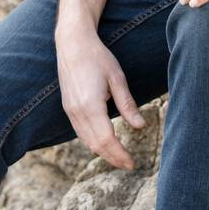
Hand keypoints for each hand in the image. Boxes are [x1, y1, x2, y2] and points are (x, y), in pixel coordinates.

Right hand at [56, 27, 144, 170]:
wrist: (72, 44)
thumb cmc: (98, 57)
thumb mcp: (117, 78)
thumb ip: (127, 104)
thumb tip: (140, 126)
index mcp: (90, 106)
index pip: (106, 140)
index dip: (119, 155)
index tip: (132, 163)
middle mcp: (77, 113)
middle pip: (95, 145)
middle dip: (112, 158)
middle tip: (129, 165)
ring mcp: (70, 112)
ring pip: (86, 141)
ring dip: (102, 152)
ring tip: (119, 157)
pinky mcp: (68, 108)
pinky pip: (80, 132)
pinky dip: (93, 142)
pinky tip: (104, 143)